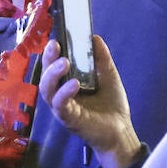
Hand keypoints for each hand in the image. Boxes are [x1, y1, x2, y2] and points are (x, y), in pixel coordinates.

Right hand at [39, 36, 141, 167]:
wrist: (121, 130)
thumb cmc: (111, 104)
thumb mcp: (108, 75)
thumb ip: (101, 58)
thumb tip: (94, 37)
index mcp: (66, 83)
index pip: (52, 65)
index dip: (51, 52)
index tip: (56, 38)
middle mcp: (59, 94)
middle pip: (45, 75)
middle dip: (48, 59)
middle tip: (55, 45)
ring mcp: (62, 107)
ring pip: (47, 90)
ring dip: (52, 74)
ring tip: (64, 62)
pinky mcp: (68, 119)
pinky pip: (60, 105)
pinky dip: (65, 92)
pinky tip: (74, 83)